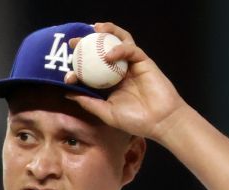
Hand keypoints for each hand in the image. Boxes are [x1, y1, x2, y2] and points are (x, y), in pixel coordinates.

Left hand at [62, 22, 191, 142]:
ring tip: (95, 29)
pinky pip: (130, 49)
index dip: (78, 68)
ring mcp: (131, 65)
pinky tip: (109, 54)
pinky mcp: (143, 61)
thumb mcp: (106, 112)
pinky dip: (119, 49)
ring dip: (107, 32)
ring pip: (118, 42)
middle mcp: (119, 71)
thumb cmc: (135, 121)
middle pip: (102, 51)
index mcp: (109, 83)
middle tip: (74, 42)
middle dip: (88, 43)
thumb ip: (89, 102)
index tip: (68, 74)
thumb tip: (68, 94)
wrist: (159, 121)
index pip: (91, 70)